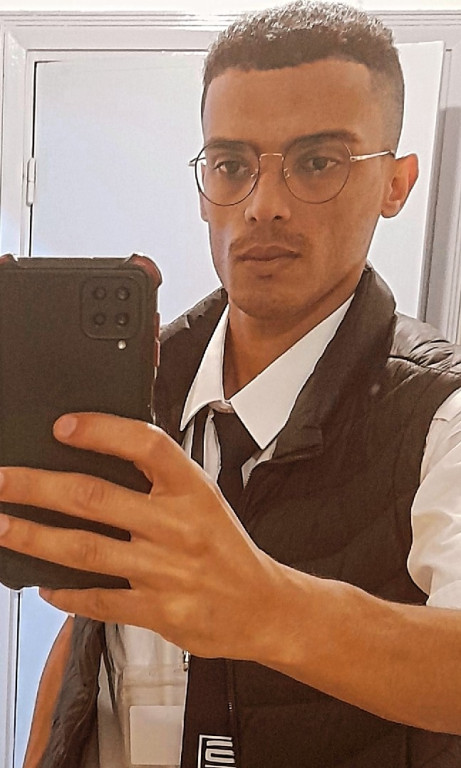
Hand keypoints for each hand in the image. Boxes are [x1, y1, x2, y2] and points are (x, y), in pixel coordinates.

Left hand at [0, 413, 279, 659]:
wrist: (261, 605)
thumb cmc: (226, 547)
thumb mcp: (205, 498)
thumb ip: (160, 479)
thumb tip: (98, 456)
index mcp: (193, 489)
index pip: (145, 445)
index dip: (101, 430)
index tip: (62, 426)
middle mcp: (178, 526)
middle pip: (94, 497)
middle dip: (36, 486)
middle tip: (3, 480)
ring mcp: (165, 570)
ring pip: (84, 548)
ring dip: (33, 536)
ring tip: (1, 526)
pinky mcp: (158, 610)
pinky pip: (99, 600)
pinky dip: (65, 593)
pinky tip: (42, 584)